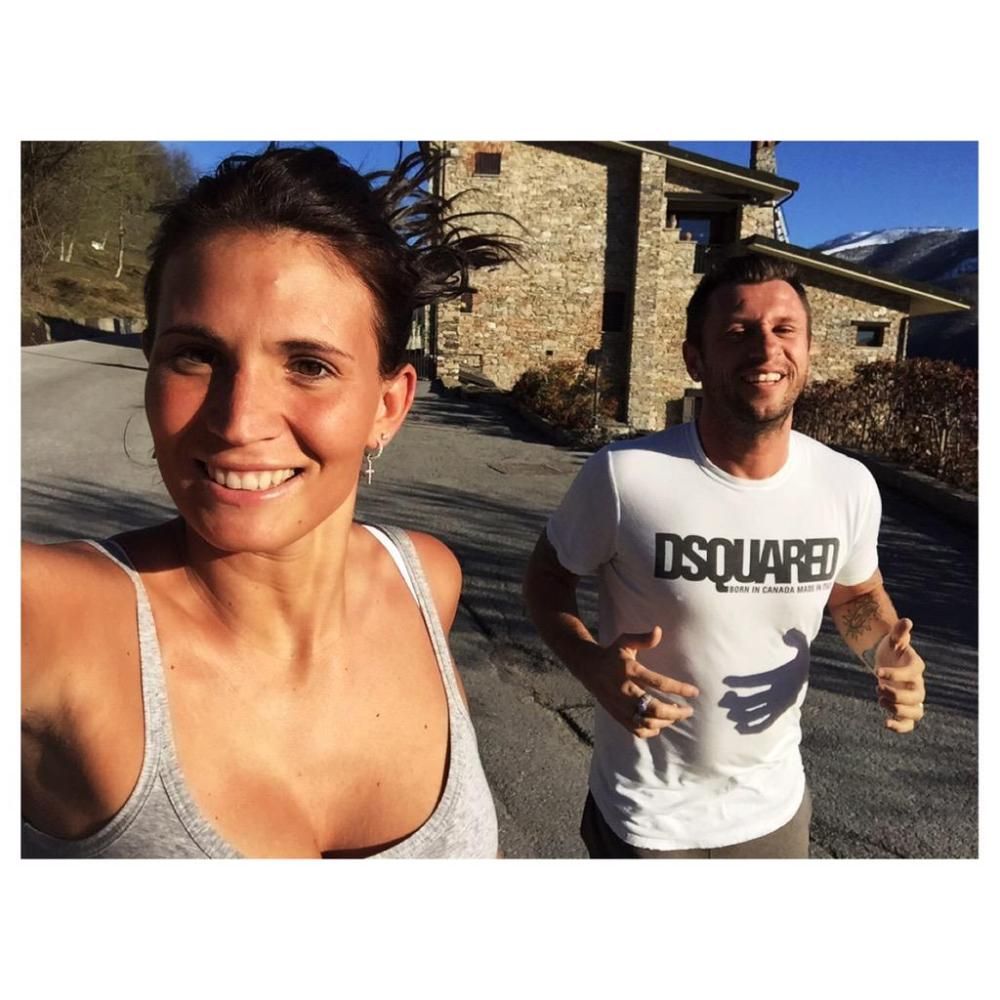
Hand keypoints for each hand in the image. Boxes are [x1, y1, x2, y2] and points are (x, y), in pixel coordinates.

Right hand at [581, 626, 698, 738]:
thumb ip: (643, 639)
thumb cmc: (612, 654)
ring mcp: (620, 705)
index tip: (695, 692)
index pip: (658, 683)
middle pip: (654, 708)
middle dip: (675, 713)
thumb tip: (659, 630)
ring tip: (676, 716)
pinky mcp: (617, 715)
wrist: (589, 669)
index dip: (679, 689)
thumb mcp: (625, 641)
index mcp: (629, 671)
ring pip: (646, 722)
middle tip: (688, 711)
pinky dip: (650, 731)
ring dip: (665, 722)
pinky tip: (660, 724)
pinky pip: (635, 730)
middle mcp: (625, 690)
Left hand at [874, 618, 925, 733]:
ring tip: (881, 701)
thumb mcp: (893, 639)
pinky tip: (885, 723)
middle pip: (917, 697)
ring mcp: (912, 698)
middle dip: (897, 695)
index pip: (914, 673)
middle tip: (878, 687)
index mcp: (915, 667)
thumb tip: (906, 621)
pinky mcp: (903, 708)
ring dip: (900, 710)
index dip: (896, 674)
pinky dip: (900, 727)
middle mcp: (917, 684)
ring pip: (917, 712)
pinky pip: (909, 723)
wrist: (887, 660)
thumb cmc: (890, 649)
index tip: (876, 672)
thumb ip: (899, 632)